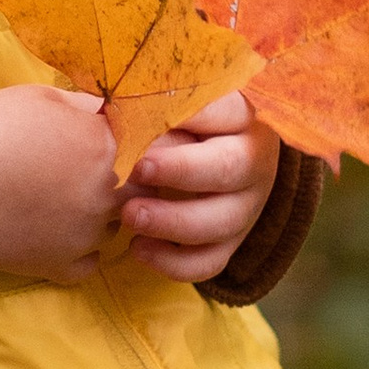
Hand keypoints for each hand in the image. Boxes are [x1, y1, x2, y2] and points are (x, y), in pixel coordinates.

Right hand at [0, 84, 117, 281]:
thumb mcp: (33, 97)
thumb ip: (78, 103)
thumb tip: (101, 112)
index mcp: (99, 145)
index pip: (111, 143)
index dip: (84, 142)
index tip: (55, 145)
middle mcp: (102, 192)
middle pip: (111, 185)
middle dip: (86, 178)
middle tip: (44, 174)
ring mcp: (85, 234)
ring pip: (106, 225)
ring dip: (87, 215)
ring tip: (45, 204)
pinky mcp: (61, 267)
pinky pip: (89, 262)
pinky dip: (75, 250)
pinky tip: (49, 233)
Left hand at [120, 89, 280, 283]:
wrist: (207, 158)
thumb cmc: (179, 121)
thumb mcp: (173, 106)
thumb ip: (151, 107)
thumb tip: (115, 114)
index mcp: (242, 117)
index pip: (224, 110)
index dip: (187, 116)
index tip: (145, 119)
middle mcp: (253, 161)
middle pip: (228, 167)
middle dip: (180, 171)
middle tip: (137, 170)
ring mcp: (246, 207)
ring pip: (221, 222)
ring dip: (172, 222)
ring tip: (129, 217)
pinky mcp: (231, 243)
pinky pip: (210, 261)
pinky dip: (173, 263)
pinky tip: (139, 249)